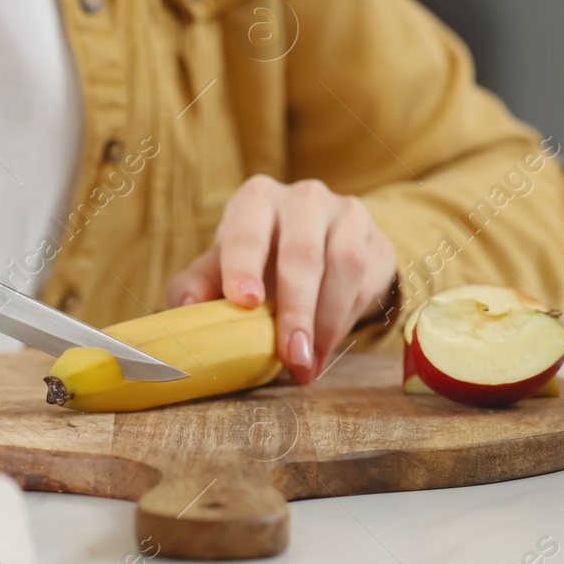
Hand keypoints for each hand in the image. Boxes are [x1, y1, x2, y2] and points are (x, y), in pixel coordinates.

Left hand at [166, 175, 395, 383]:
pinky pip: (368, 282)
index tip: (245, 302)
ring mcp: (347, 216)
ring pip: (344, 265)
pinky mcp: (378, 242)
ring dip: (326, 322)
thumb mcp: (222, 268)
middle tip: (290, 356)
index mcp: (257, 199)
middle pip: (302, 253)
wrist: (317, 247)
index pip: (249, 229)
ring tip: (306, 364)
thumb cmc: (258, 259)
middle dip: (295, 310)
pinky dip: (348, 321)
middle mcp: (305, 198)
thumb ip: (197, 284)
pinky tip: (326, 350)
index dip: (245, 264)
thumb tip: (184, 310)